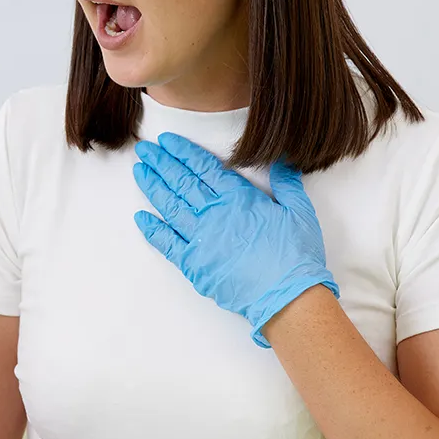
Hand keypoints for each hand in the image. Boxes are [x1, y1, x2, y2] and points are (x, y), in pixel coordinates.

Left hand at [132, 133, 338, 347]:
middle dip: (161, 163)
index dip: (183, 152)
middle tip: (144, 150)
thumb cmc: (296, 255)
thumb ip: (287, 183)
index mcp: (238, 198)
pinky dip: (152, 229)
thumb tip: (282, 160)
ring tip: (139, 172)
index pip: (204, 167)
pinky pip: (167, 243)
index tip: (167, 142)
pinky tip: (141, 218)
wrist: (288, 296)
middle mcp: (214, 214)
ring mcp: (201, 239)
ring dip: (152, 187)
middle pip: (181, 182)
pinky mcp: (194, 264)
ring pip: (170, 206)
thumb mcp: (299, 211)